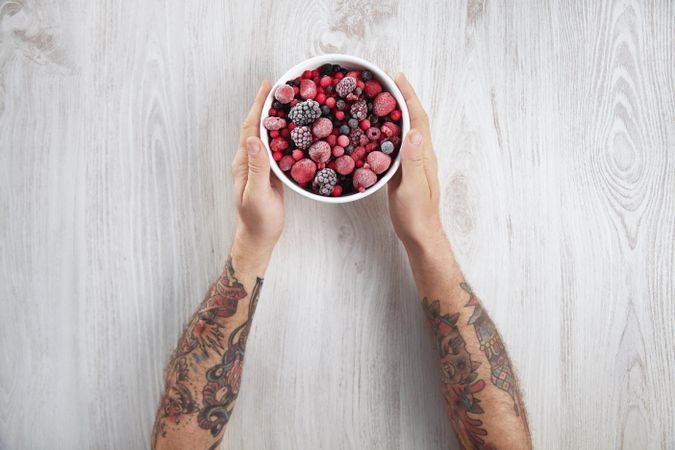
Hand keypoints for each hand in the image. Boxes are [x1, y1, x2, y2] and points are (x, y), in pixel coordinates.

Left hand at [231, 81, 283, 260]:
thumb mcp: (257, 194)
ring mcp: (261, 166)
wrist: (260, 237)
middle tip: (281, 87)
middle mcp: (250, 160)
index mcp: (244, 162)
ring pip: (268, 136)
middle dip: (267, 106)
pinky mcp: (271, 173)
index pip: (250, 128)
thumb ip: (257, 168)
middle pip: (258, 127)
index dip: (258, 106)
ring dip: (277, 118)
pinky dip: (286, 136)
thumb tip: (254, 139)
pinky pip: (277, 149)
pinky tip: (296, 130)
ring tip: (290, 102)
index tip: (267, 86)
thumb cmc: (257, 219)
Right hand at [388, 74, 445, 253]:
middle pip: (412, 119)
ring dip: (394, 111)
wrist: (419, 234)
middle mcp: (420, 154)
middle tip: (385, 80)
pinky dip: (386, 131)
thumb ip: (413, 161)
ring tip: (379, 97)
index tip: (397, 77)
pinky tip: (375, 130)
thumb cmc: (416, 214)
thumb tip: (414, 132)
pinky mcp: (402, 171)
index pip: (417, 119)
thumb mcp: (413, 187)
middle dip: (401, 97)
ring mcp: (412, 162)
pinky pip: (394, 145)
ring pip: (403, 130)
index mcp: (423, 154)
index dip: (408, 96)